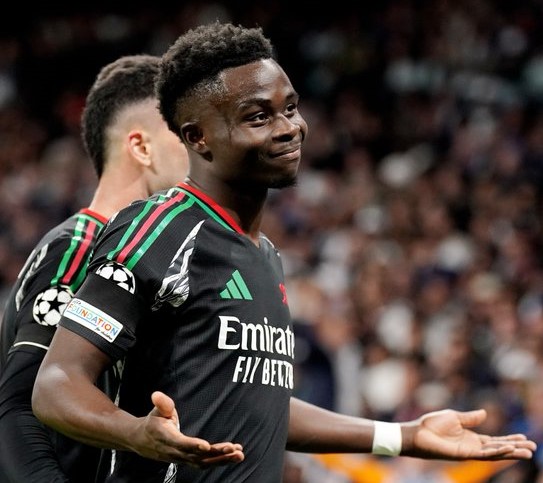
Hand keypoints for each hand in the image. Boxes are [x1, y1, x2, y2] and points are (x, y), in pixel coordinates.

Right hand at [131, 391, 243, 467]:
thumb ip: (161, 403)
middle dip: (216, 453)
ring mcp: (182, 459)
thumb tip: (157, 394)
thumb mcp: (157, 410)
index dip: (193, 445)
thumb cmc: (153, 422)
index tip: (206, 446)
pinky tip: (234, 455)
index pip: (181, 444)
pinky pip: (205, 463)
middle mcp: (175, 452)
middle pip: (196, 456)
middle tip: (232, 448)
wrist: (142, 441)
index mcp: (166, 438)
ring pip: (203, 462)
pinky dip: (220, 460)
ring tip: (239, 454)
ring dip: (222, 460)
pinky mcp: (188, 461)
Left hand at [402, 409, 535, 459]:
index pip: (495, 440)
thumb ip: (470, 418)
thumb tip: (486, 413)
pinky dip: (496, 452)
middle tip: (532, 448)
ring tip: (527, 452)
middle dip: (515, 448)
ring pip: (494, 453)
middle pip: (498, 448)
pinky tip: (507, 449)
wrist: (416, 432)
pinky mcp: (462, 454)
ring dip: (510, 452)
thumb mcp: (454, 417)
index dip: (509, 439)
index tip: (524, 438)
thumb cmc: (431, 424)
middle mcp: (472, 446)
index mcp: (471, 437)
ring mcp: (468, 451)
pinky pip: (482, 454)